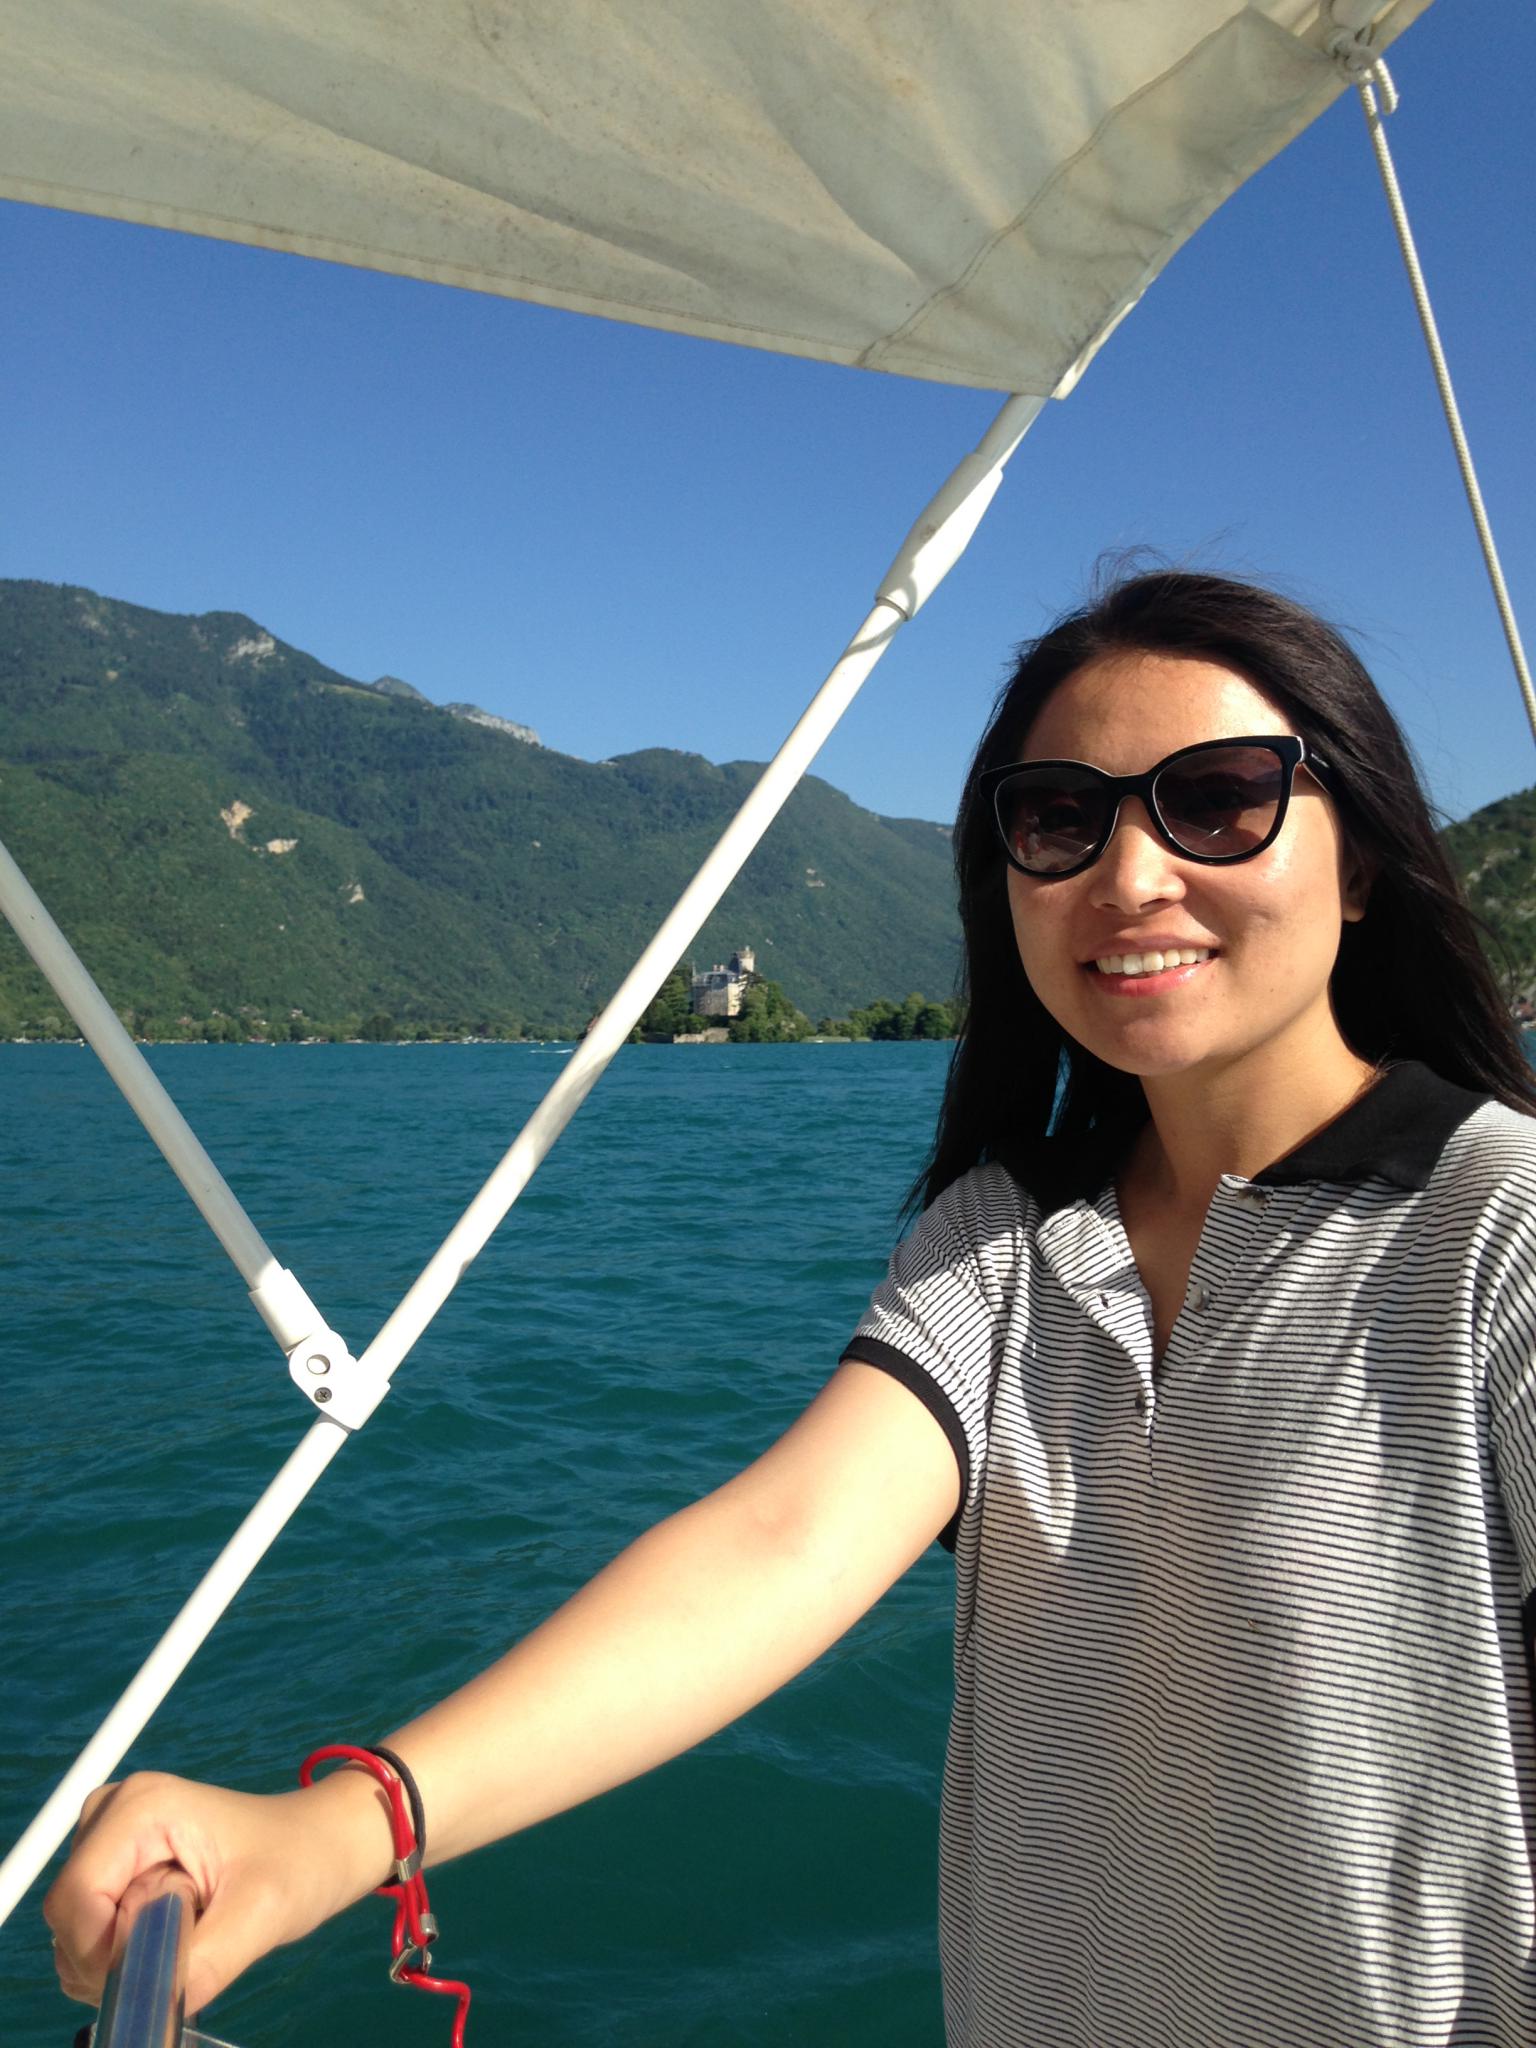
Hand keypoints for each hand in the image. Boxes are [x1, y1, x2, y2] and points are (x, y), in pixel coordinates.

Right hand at [44, 1768, 385, 2015]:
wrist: (317, 1845)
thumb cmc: (298, 1863)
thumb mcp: (262, 1916)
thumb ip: (200, 1967)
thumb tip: (147, 2015)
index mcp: (142, 1808)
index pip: (73, 1899)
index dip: (101, 1954)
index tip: (158, 1970)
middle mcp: (112, 1815)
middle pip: (69, 1920)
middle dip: (116, 1957)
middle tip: (191, 1943)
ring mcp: (109, 1840)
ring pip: (76, 1936)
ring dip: (124, 1959)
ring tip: (193, 1928)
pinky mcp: (114, 1868)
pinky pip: (91, 1937)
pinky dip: (125, 1956)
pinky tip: (176, 1933)